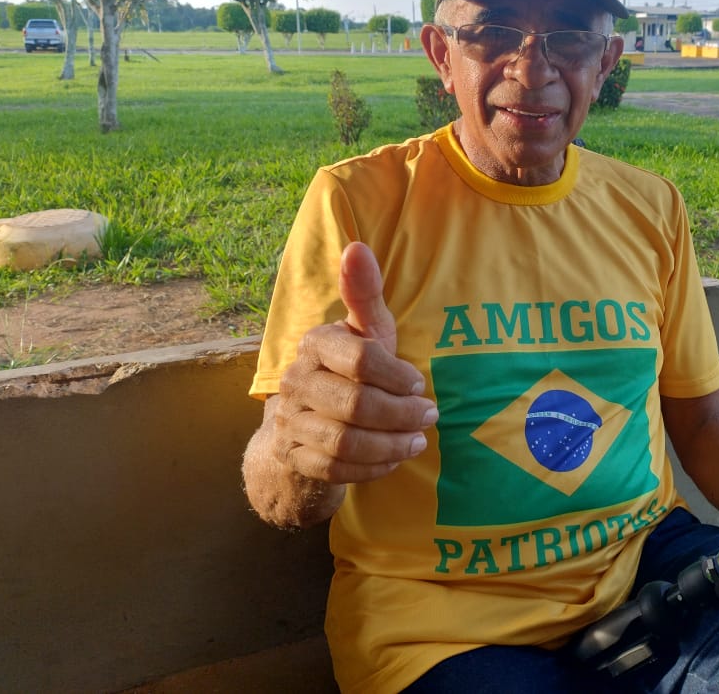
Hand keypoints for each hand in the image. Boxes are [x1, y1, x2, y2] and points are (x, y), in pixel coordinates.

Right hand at [272, 241, 437, 485]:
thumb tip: (357, 247)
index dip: (396, 375)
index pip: (360, 358)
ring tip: (417, 440)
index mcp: (315, 344)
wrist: (302, 424)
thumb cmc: (347, 370)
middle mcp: (294, 381)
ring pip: (345, 443)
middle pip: (355, 405)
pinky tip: (393, 459)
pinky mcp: (293, 458)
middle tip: (429, 416)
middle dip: (401, 415)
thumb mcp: (363, 331)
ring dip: (391, 445)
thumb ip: (365, 293)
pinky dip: (371, 468)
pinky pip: (334, 471)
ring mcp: (289, 422)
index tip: (418, 384)